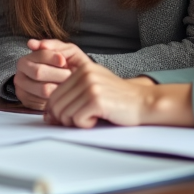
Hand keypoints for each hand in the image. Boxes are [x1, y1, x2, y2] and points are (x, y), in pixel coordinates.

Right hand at [13, 39, 89, 109]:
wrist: (67, 86)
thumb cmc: (66, 66)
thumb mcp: (64, 51)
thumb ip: (52, 45)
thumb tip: (32, 43)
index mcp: (26, 59)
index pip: (39, 55)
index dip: (53, 57)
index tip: (64, 61)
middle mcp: (20, 74)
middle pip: (38, 72)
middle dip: (58, 74)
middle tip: (70, 75)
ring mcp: (22, 90)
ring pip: (43, 89)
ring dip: (60, 86)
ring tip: (69, 84)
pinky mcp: (27, 103)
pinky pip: (45, 102)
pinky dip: (56, 98)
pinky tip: (61, 93)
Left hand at [45, 58, 193, 128]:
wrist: (144, 103)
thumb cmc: (119, 100)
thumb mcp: (95, 89)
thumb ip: (73, 95)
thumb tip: (48, 114)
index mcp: (82, 69)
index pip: (54, 94)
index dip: (55, 111)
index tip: (64, 119)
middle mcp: (85, 74)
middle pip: (56, 104)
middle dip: (64, 119)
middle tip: (81, 121)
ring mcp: (90, 86)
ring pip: (65, 114)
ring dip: (77, 122)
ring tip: (92, 118)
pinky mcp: (96, 99)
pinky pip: (77, 120)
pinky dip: (86, 124)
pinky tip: (98, 119)